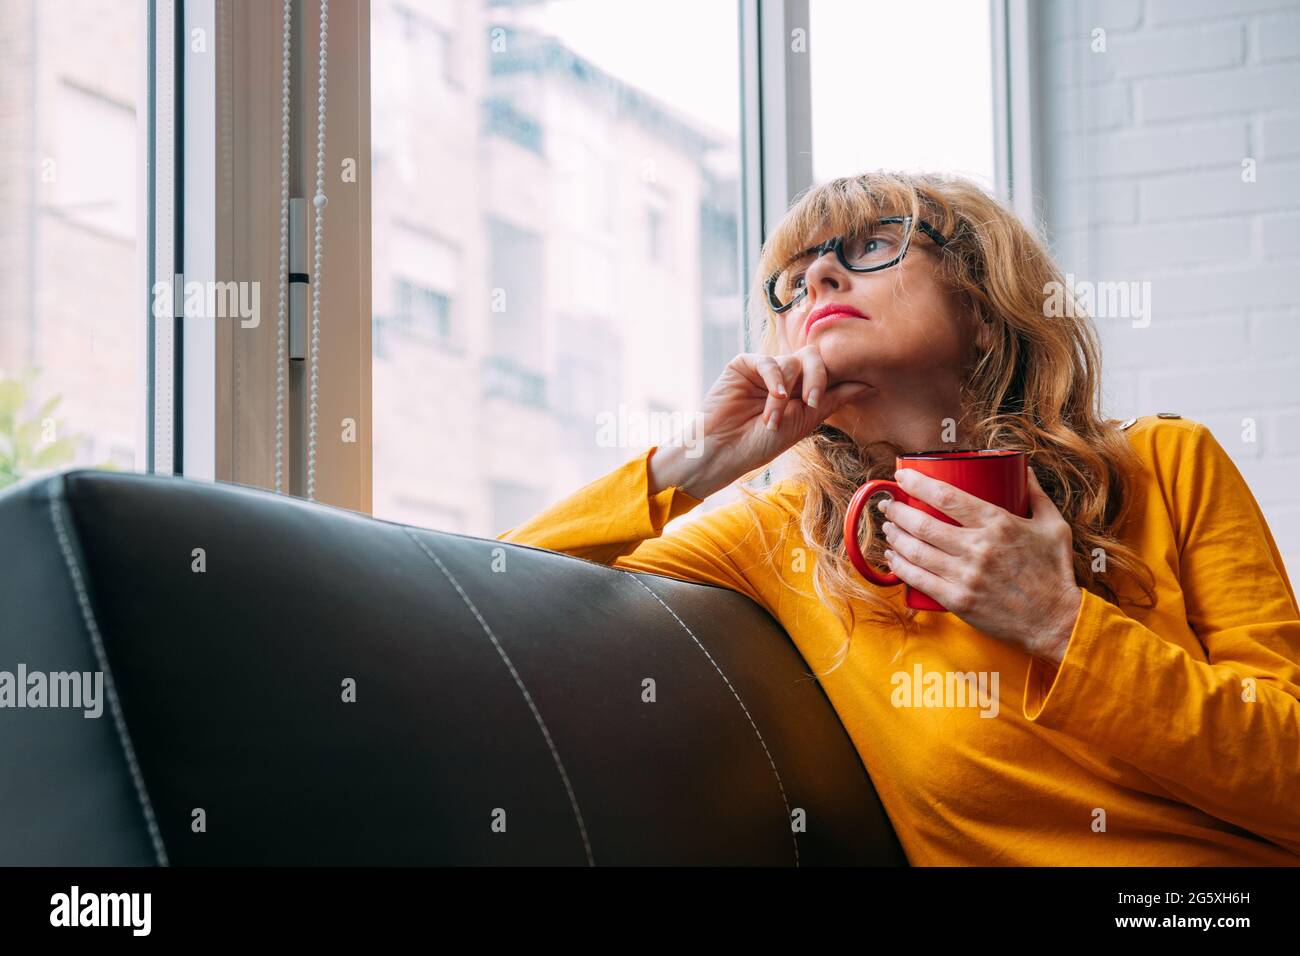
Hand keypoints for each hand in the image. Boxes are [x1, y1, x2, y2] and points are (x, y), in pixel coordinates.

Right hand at [656, 347, 874, 499]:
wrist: (724, 451)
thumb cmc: (760, 443)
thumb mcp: (805, 421)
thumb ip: (834, 399)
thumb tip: (871, 385)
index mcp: (802, 388)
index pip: (828, 370)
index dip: (843, 375)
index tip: (867, 385)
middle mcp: (786, 376)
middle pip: (815, 357)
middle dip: (818, 378)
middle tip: (810, 402)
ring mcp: (764, 369)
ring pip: (792, 361)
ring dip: (785, 394)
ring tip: (773, 420)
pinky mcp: (743, 365)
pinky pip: (767, 360)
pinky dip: (774, 377)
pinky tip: (773, 396)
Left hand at [877, 465, 1082, 662]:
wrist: (1056, 621)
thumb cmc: (1054, 571)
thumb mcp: (1053, 526)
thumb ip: (1036, 494)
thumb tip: (1022, 468)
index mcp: (998, 524)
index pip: (947, 497)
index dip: (918, 483)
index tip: (902, 476)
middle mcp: (979, 548)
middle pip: (923, 523)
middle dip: (897, 511)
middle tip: (888, 504)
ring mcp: (966, 576)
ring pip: (916, 551)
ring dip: (895, 537)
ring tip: (888, 528)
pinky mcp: (958, 601)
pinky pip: (918, 580)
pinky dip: (900, 566)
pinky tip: (892, 557)